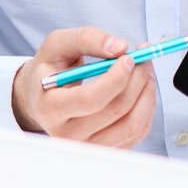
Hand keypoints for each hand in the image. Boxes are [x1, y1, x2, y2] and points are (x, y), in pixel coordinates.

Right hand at [11, 27, 157, 147]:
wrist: (40, 98)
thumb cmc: (49, 70)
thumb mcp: (56, 45)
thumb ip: (85, 38)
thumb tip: (120, 46)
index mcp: (50, 108)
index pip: (90, 99)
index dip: (116, 78)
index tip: (128, 57)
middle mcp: (67, 135)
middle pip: (116, 110)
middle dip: (137, 79)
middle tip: (143, 58)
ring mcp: (88, 146)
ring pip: (133, 125)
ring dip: (147, 93)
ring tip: (145, 72)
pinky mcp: (106, 149)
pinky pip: (137, 132)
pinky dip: (146, 107)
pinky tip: (141, 89)